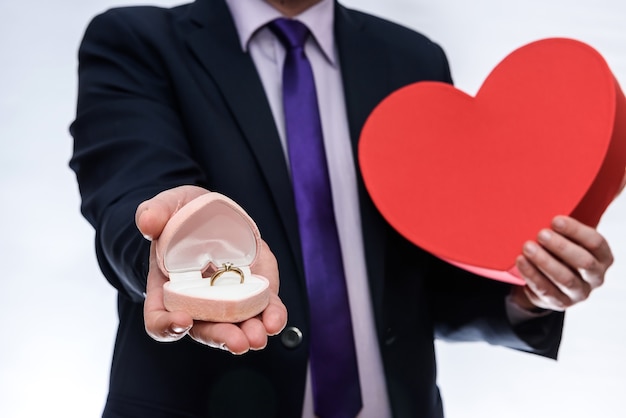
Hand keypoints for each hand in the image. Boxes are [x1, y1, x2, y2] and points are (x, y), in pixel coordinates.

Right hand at [135, 185, 287, 353]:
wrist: (213, 214)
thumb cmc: (182, 214)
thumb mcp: (167, 206)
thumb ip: (154, 212)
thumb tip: (148, 223)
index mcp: (166, 289)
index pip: (158, 318)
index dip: (167, 325)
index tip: (182, 320)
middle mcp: (196, 303)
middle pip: (204, 329)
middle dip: (221, 337)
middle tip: (237, 342)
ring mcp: (227, 301)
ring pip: (236, 326)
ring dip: (248, 333)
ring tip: (259, 336)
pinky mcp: (253, 291)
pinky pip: (263, 309)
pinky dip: (271, 316)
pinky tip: (275, 320)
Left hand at [511, 215, 613, 311]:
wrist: (548, 280)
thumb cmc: (559, 251)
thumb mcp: (568, 238)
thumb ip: (565, 225)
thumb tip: (554, 192)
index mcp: (602, 256)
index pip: (596, 242)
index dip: (576, 230)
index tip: (555, 220)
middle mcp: (596, 276)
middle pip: (583, 262)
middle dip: (561, 246)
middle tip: (540, 233)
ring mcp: (580, 292)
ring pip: (565, 278)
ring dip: (544, 261)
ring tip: (527, 247)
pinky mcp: (561, 303)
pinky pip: (546, 290)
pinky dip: (532, 275)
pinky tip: (520, 261)